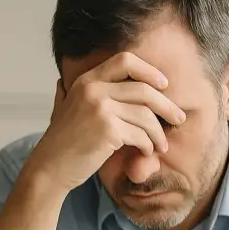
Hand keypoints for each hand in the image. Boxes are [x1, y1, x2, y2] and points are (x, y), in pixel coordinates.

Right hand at [25, 52, 186, 193]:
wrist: (49, 168)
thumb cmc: (61, 144)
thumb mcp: (65, 109)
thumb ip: (74, 93)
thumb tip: (75, 82)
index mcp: (86, 81)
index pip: (125, 61)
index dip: (150, 71)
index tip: (164, 85)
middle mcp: (93, 90)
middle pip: (144, 89)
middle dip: (167, 106)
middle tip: (179, 118)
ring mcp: (100, 109)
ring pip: (146, 115)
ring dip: (158, 133)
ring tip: (161, 145)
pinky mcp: (107, 130)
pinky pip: (140, 135)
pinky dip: (148, 145)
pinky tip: (147, 152)